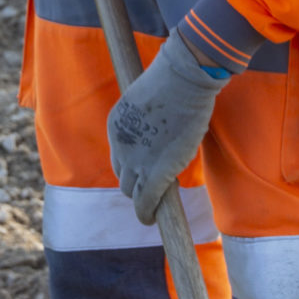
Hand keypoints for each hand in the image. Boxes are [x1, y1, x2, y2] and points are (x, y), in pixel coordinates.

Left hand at [107, 32, 222, 223]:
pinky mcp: (157, 172)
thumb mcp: (150, 101)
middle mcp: (120, 145)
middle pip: (123, 176)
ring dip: (143, 200)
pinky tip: (151, 219)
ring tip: (153, 207)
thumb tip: (163, 132)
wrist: (182, 79)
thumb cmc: (174, 81)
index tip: (146, 170)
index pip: (120, 156)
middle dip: (137, 184)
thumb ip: (149, 121)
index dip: (133, 166)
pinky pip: (147, 201)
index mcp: (116, 125)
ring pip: (132, 191)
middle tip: (154, 188)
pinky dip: (147, 213)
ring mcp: (137, 160)